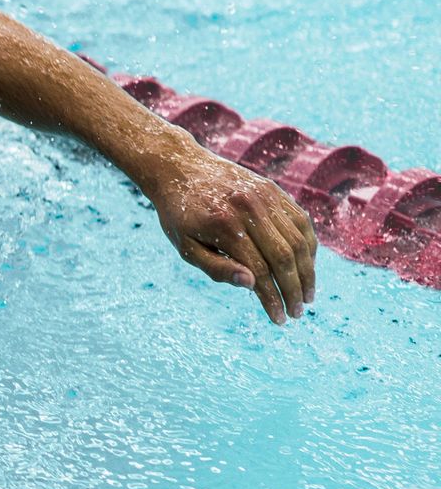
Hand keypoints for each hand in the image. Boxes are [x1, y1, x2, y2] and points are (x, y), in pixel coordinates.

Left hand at [149, 147, 317, 323]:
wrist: (181, 169)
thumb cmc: (180, 216)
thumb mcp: (186, 247)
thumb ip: (217, 268)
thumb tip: (252, 285)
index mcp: (225, 226)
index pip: (260, 271)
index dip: (273, 298)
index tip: (279, 319)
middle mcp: (250, 209)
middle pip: (284, 258)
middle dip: (294, 290)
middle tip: (297, 313)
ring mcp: (266, 197)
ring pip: (299, 240)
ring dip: (308, 272)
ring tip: (307, 295)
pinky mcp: (274, 190)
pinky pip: (301, 222)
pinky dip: (308, 247)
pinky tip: (307, 267)